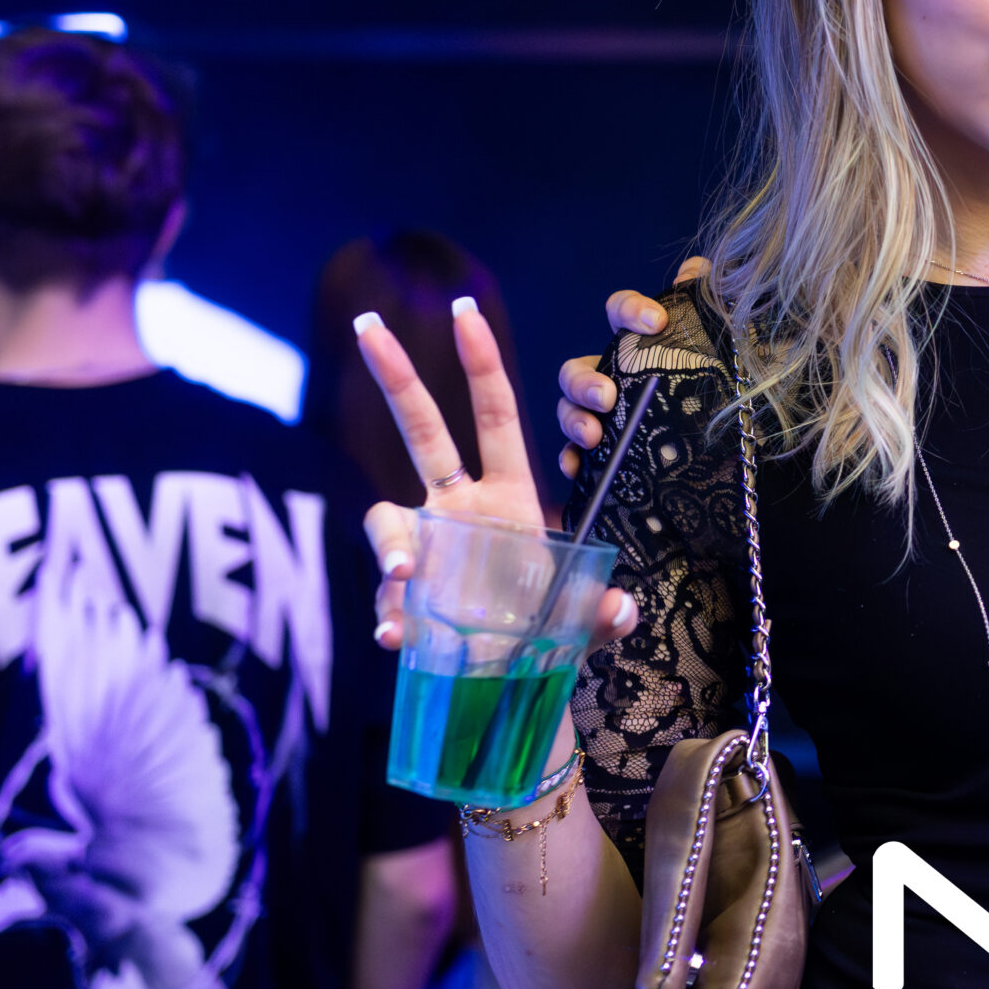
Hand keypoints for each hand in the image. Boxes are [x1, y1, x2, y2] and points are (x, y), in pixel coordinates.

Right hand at [356, 299, 638, 650]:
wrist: (515, 676)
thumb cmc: (553, 628)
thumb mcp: (592, 620)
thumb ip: (609, 613)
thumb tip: (622, 611)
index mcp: (511, 494)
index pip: (495, 416)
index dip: (482, 365)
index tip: (467, 312)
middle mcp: (460, 508)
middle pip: (421, 429)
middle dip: (396, 374)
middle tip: (366, 323)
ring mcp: (427, 545)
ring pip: (387, 519)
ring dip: (391, 545)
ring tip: (405, 578)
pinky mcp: (403, 593)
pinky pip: (384, 593)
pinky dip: (388, 614)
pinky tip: (396, 636)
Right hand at [554, 256, 709, 478]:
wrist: (738, 449)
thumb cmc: (728, 389)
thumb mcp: (728, 350)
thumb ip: (710, 310)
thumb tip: (697, 267)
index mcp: (639, 344)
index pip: (619, 312)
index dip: (631, 309)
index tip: (656, 323)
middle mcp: (613, 375)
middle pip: (578, 368)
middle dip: (585, 380)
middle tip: (608, 396)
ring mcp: (604, 415)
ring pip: (569, 409)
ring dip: (574, 418)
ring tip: (594, 436)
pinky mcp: (605, 452)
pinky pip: (574, 455)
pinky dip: (569, 459)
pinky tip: (577, 468)